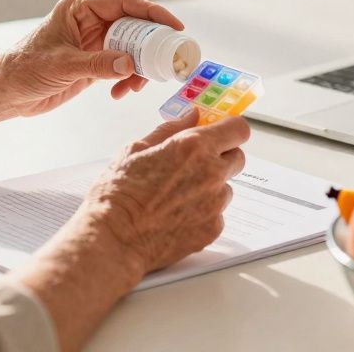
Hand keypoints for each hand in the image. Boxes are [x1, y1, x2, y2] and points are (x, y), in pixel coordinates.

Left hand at [0, 0, 184, 116]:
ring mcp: (95, 42)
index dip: (153, 12)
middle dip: (150, 46)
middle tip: (165, 62)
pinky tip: (119, 92)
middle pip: (135, 26)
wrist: (6, 93)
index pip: (125, 4)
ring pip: (132, 48)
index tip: (175, 26)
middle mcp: (91, 21)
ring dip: (140, 67)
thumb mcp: (62, 66)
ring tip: (136, 85)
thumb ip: (97, 64)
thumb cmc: (24, 69)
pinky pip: (123, 66)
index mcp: (81, 9)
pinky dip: (127, 79)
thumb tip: (130, 64)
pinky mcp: (95, 62)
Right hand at [82, 110, 249, 273]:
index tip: (222, 133)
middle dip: (221, 158)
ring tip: (178, 197)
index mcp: (194, 146)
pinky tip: (177, 217)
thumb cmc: (119, 193)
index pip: (238, 129)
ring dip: (211, 188)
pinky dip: (203, 214)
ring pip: (226, 188)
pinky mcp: (213, 229)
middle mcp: (212, 173)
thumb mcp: (137, 149)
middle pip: (238, 157)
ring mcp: (215, 203)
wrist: (114, 238)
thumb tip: (192, 116)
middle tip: (195, 165)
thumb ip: (171, 129)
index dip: (231, 130)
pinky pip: (217, 215)